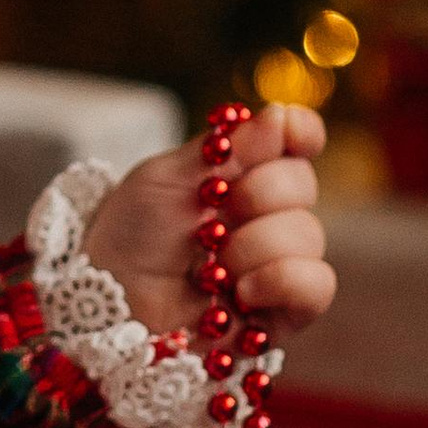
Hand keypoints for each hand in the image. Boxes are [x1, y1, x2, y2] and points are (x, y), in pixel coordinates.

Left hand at [82, 104, 335, 343]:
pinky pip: (317, 284)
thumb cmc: (129, 239)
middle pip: (302, 182)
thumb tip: (281, 116)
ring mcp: (278, 262)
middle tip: (212, 217)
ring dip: (254, 246)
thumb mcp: (164, 178)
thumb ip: (225, 148)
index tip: (289, 132)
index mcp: (238, 173)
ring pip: (308, 234)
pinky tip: (243, 293)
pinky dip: (281, 281)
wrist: (111, 306)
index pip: (294, 141)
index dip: (300, 132)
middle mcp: (266, 214)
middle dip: (257, 195)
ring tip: (212, 269)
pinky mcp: (284, 311)